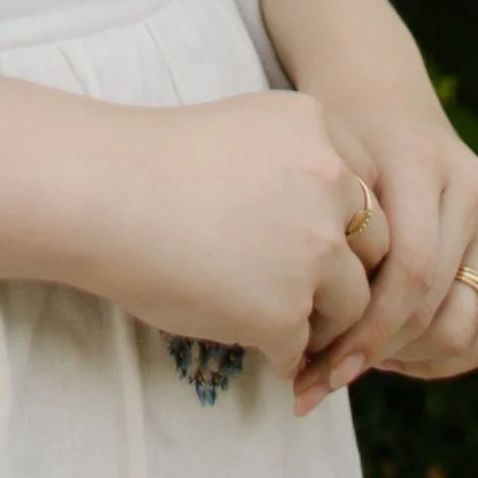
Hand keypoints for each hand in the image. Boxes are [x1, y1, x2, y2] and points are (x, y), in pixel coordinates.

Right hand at [78, 89, 383, 382]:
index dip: (346, 220)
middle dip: (347, 273)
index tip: (311, 236)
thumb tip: (330, 230)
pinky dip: (281, 352)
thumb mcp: (244, 133)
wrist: (101, 193)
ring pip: (353, 303)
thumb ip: (297, 168)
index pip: (369, 185)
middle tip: (307, 293)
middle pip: (377, 244)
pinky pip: (303, 345)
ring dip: (322, 319)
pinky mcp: (287, 311)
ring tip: (275, 320)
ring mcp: (315, 249)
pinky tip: (245, 338)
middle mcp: (330, 182)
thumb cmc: (154, 162)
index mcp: (317, 125)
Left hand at [299, 81, 477, 407]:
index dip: (366, 331)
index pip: (411, 272)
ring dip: (408, 358)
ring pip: (465, 327)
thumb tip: (301, 352)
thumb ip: (323, 239)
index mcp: (421, 160)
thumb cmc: (332, 139)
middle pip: (437, 306)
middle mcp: (469, 186)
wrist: (378, 93)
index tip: (316, 368)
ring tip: (358, 360)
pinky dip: (441, 356)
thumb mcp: (319, 169)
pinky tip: (395, 351)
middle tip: (325, 377)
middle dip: (379, 353)